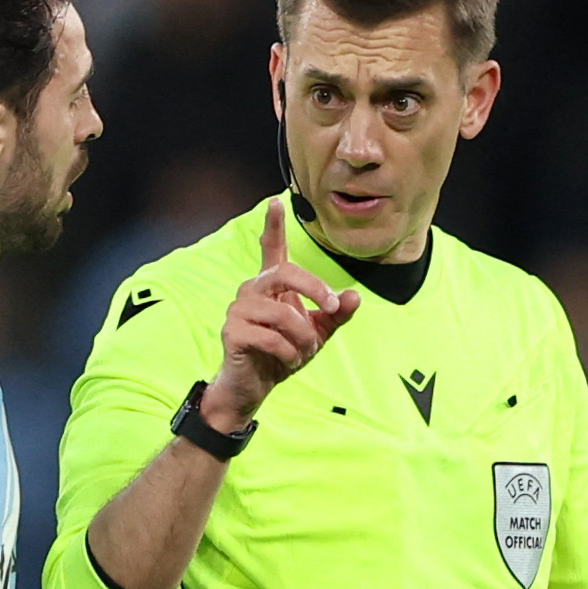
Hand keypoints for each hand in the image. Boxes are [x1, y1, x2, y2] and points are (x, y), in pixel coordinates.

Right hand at [199, 198, 358, 428]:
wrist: (255, 386)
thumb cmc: (283, 353)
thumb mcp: (317, 333)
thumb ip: (336, 314)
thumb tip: (355, 296)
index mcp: (271, 285)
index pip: (272, 249)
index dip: (274, 226)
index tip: (276, 202)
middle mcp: (252, 290)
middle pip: (285, 272)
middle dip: (315, 289)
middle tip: (331, 307)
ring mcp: (239, 309)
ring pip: (282, 313)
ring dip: (303, 336)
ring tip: (303, 352)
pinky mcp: (232, 331)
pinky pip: (272, 338)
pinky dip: (289, 353)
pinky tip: (287, 361)